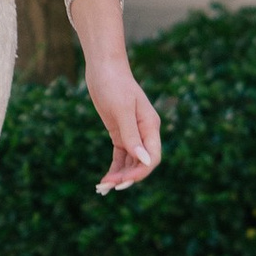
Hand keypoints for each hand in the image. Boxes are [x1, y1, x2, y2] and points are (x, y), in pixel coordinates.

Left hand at [86, 54, 162, 194]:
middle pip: (142, 163)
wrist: (103, 67)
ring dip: (119, 176)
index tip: (123, 181)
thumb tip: (145, 161)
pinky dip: (114, 168)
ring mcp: (132, 133)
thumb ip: (132, 135)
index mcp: (151, 126)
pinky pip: (121, 156)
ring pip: (130, 162)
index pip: (153, 157)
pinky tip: (104, 180)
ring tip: (103, 188)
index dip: (140, 172)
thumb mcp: (121, 110)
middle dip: (128, 177)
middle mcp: (145, 132)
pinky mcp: (120, 133)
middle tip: (109, 187)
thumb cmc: (114, 84)